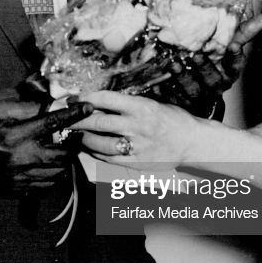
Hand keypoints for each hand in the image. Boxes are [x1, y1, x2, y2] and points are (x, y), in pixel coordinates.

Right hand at [0, 99, 92, 187]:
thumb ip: (26, 107)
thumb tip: (51, 104)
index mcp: (14, 136)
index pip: (52, 124)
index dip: (73, 115)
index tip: (87, 108)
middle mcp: (19, 159)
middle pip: (62, 154)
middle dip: (75, 143)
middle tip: (78, 134)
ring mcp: (19, 177)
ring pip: (58, 173)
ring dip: (66, 160)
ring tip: (65, 148)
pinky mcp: (18, 188)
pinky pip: (47, 186)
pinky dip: (55, 175)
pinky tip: (51, 164)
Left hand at [73, 91, 197, 165]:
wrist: (193, 142)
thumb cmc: (173, 120)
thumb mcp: (153, 104)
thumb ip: (129, 105)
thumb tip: (100, 104)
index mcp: (141, 107)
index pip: (106, 99)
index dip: (86, 99)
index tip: (75, 100)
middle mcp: (138, 126)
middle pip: (99, 122)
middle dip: (79, 120)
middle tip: (68, 119)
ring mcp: (138, 146)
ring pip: (101, 143)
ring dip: (85, 139)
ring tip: (78, 135)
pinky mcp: (138, 162)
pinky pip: (111, 159)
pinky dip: (98, 154)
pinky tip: (92, 149)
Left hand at [149, 12, 261, 115]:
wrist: (197, 95)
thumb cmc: (214, 66)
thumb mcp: (227, 48)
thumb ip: (241, 33)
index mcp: (228, 73)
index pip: (235, 66)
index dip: (236, 56)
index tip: (234, 45)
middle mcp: (215, 87)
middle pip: (213, 79)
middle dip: (205, 67)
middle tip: (197, 55)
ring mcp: (198, 97)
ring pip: (193, 90)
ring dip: (184, 77)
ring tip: (175, 64)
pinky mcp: (180, 103)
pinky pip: (173, 98)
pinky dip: (165, 90)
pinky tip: (158, 82)